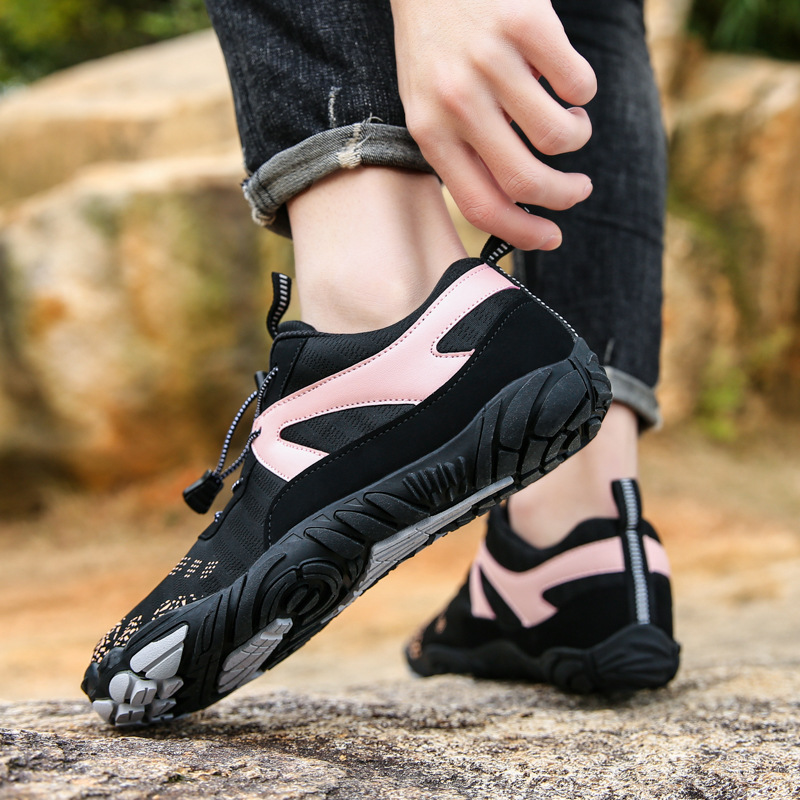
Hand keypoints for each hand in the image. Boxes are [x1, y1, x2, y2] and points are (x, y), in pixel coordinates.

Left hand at [390, 0, 595, 249]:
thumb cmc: (437, 47)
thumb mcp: (430, 106)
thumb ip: (463, 151)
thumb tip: (518, 201)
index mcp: (431, 130)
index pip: (479, 203)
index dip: (521, 232)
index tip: (550, 237)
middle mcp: (457, 100)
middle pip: (526, 179)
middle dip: (564, 197)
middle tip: (579, 191)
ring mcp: (491, 61)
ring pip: (559, 134)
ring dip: (576, 136)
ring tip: (569, 120)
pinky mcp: (527, 23)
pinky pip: (578, 84)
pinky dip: (583, 91)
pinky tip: (565, 79)